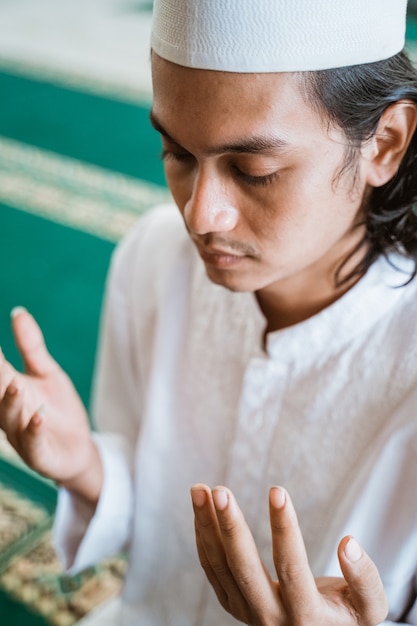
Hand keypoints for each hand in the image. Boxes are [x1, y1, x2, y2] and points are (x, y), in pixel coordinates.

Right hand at [0, 308, 101, 504]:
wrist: (79, 449)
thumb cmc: (58, 409)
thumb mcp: (47, 373)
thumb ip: (30, 346)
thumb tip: (17, 312)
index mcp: (6, 392)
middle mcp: (7, 414)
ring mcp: (21, 436)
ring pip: (9, 420)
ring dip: (10, 403)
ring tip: (15, 384)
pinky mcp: (39, 455)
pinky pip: (33, 445)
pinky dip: (33, 430)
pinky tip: (38, 416)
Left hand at [191, 484, 387, 625]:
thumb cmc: (346, 616)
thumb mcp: (369, 608)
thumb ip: (365, 579)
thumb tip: (348, 543)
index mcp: (307, 617)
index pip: (292, 568)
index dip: (284, 529)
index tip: (277, 490)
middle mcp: (272, 619)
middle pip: (245, 570)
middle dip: (231, 528)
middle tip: (220, 490)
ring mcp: (247, 614)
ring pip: (221, 568)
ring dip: (207, 527)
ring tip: (200, 490)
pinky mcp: (234, 606)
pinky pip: (213, 571)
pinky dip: (204, 539)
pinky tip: (202, 511)